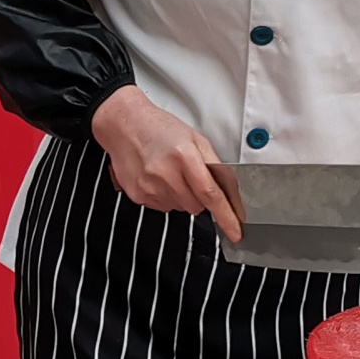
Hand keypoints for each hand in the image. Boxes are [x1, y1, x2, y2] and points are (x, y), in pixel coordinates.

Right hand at [91, 84, 244, 240]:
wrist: (124, 125)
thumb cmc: (160, 129)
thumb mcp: (195, 138)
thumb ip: (214, 166)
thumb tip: (229, 194)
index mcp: (184, 156)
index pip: (210, 194)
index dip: (226, 217)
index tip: (235, 233)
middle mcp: (165, 173)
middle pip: (196, 206)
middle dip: (199, 197)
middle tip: (187, 176)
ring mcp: (149, 186)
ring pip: (179, 208)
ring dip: (181, 196)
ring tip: (169, 173)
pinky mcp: (137, 195)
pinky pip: (162, 207)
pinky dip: (165, 196)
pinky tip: (157, 178)